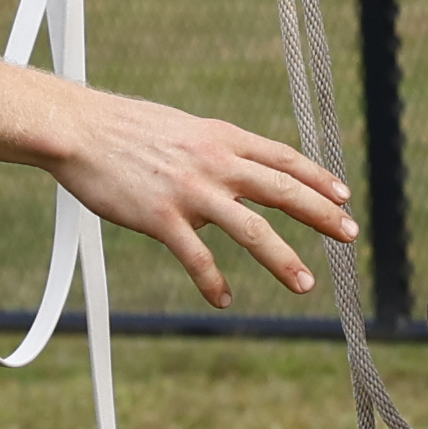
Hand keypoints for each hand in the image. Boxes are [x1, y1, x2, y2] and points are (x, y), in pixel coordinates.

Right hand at [44, 93, 355, 302]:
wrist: (77, 129)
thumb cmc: (125, 130)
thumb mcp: (183, 129)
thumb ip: (214, 150)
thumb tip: (236, 171)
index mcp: (221, 139)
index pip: (282, 158)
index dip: (317, 177)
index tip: (343, 195)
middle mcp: (214, 162)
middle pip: (282, 189)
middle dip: (321, 214)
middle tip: (350, 234)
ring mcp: (189, 191)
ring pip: (250, 229)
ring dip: (282, 258)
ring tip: (305, 284)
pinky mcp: (160, 217)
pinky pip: (196, 257)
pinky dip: (213, 282)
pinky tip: (224, 299)